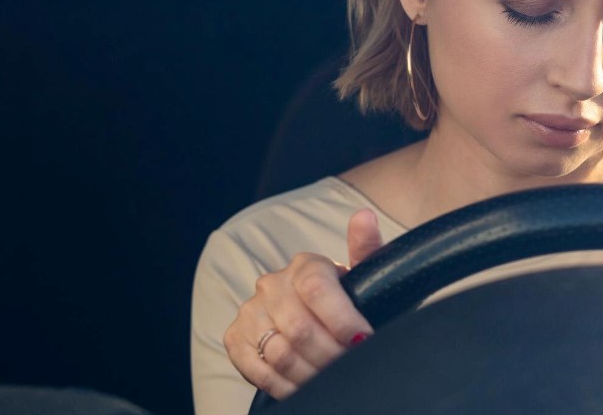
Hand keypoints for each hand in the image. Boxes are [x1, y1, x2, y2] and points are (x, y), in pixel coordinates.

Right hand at [223, 209, 383, 398]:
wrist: (316, 318)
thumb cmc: (345, 298)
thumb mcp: (363, 277)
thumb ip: (366, 249)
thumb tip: (364, 216)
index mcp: (304, 266)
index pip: (315, 288)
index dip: (341, 319)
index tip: (363, 339)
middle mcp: (272, 284)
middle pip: (299, 328)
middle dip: (332, 355)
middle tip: (352, 366)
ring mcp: (251, 312)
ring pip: (280, 354)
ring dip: (313, 374)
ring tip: (335, 378)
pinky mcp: (236, 339)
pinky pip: (259, 371)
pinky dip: (287, 386)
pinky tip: (308, 386)